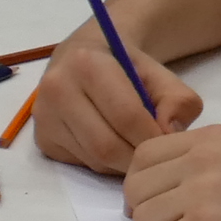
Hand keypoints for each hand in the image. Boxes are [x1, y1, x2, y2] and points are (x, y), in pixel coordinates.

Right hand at [28, 22, 202, 171]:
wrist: (85, 57)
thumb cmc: (126, 66)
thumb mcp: (160, 74)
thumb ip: (178, 101)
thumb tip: (169, 134)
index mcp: (86, 64)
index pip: (126, 116)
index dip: (154, 137)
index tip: (170, 143)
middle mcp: (57, 89)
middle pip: (106, 145)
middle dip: (138, 157)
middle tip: (156, 155)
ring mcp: (44, 116)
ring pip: (94, 159)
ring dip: (122, 163)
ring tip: (135, 146)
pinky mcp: (42, 138)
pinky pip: (82, 163)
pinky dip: (105, 163)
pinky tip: (112, 144)